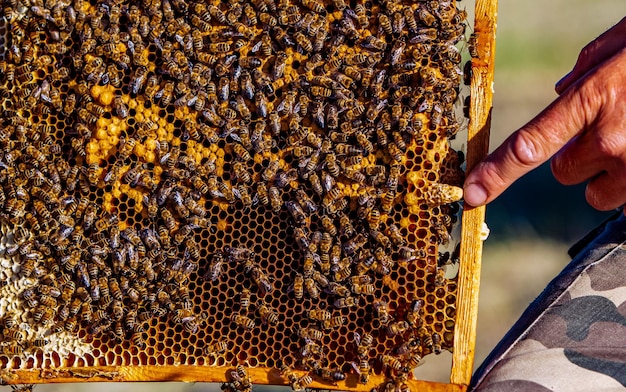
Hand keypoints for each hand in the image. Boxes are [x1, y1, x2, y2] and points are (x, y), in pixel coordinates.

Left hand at [463, 17, 625, 211]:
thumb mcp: (621, 45)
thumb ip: (586, 71)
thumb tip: (560, 92)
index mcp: (593, 100)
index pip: (529, 145)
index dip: (496, 173)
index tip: (472, 195)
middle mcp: (613, 140)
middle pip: (564, 172)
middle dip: (576, 156)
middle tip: (608, 128)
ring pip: (597, 192)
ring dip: (607, 174)